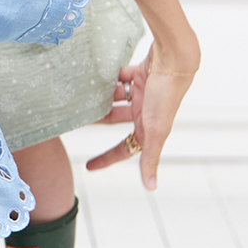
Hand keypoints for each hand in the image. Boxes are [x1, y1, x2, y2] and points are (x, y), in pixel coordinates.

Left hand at [85, 48, 196, 189]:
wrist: (173, 59)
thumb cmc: (166, 95)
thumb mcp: (156, 130)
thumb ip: (151, 158)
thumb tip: (151, 187)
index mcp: (149, 127)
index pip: (125, 147)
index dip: (107, 158)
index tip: (89, 166)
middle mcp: (144, 110)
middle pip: (114, 119)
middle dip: (97, 119)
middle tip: (74, 117)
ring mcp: (141, 92)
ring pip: (113, 98)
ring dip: (99, 96)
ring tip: (79, 94)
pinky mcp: (138, 73)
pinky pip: (118, 77)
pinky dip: (107, 77)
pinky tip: (91, 75)